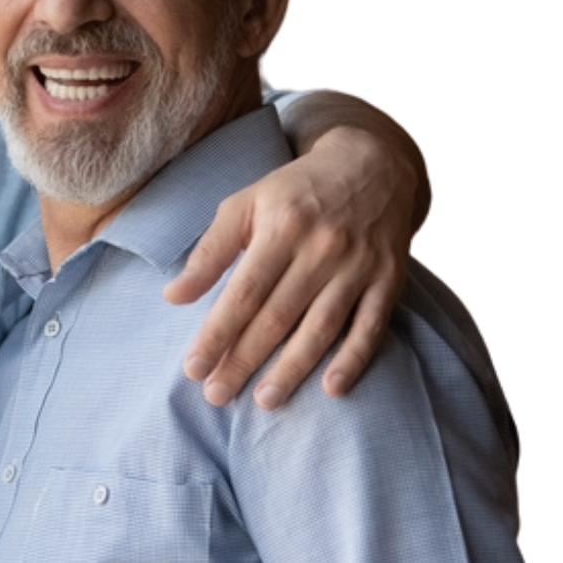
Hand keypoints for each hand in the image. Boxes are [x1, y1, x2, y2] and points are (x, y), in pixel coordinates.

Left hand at [164, 126, 418, 408]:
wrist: (372, 163)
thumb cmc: (295, 190)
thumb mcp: (244, 203)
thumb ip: (209, 250)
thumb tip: (173, 297)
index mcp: (280, 227)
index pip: (243, 292)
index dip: (218, 333)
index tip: (194, 368)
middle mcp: (321, 248)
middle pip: (277, 315)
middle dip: (244, 359)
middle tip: (217, 396)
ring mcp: (359, 265)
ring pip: (322, 326)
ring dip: (293, 369)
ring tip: (265, 400)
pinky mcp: (390, 277)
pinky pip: (372, 325)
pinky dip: (354, 358)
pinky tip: (332, 389)